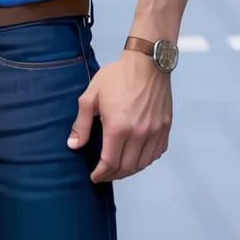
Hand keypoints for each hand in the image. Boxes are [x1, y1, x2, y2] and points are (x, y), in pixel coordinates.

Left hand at [68, 51, 172, 183]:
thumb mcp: (91, 96)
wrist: (147, 62)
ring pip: (143, 163)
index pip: (109, 163)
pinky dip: (146, 159)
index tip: (95, 177)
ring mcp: (155, 131)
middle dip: (113, 175)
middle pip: (127, 167)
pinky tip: (136, 155)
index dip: (100, 174)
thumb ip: (81, 124)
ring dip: (130, 170)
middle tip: (104, 174)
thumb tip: (73, 145)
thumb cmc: (117, 76)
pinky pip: (156, 153)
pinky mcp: (165, 127)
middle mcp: (139, 133)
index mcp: (118, 127)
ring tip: (119, 167)